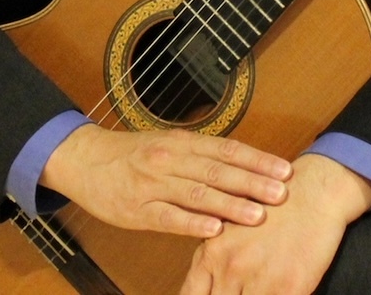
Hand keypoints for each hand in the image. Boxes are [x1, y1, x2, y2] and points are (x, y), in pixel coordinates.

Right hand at [40, 125, 291, 237]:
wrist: (86, 160)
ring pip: (197, 193)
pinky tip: (213, 229)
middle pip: (218, 171)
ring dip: (230, 204)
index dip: (257, 160)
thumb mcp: (169, 146)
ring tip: (257, 215)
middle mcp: (171, 159)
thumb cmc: (133, 155)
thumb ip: (202, 157)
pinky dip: (192, 222)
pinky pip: (168, 216)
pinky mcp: (137, 208)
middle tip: (281, 193)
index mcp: (182, 143)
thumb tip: (243, 168)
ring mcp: (153, 184)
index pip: (227, 150)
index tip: (284, 169)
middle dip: (252, 182)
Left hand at [178, 153, 370, 294]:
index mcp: (211, 253)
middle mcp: (231, 269)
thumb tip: (205, 284)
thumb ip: (214, 258)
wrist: (313, 192)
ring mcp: (259, 281)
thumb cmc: (274, 205)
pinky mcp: (289, 289)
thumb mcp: (231, 225)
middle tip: (241, 291)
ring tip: (261, 288)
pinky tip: (278, 292)